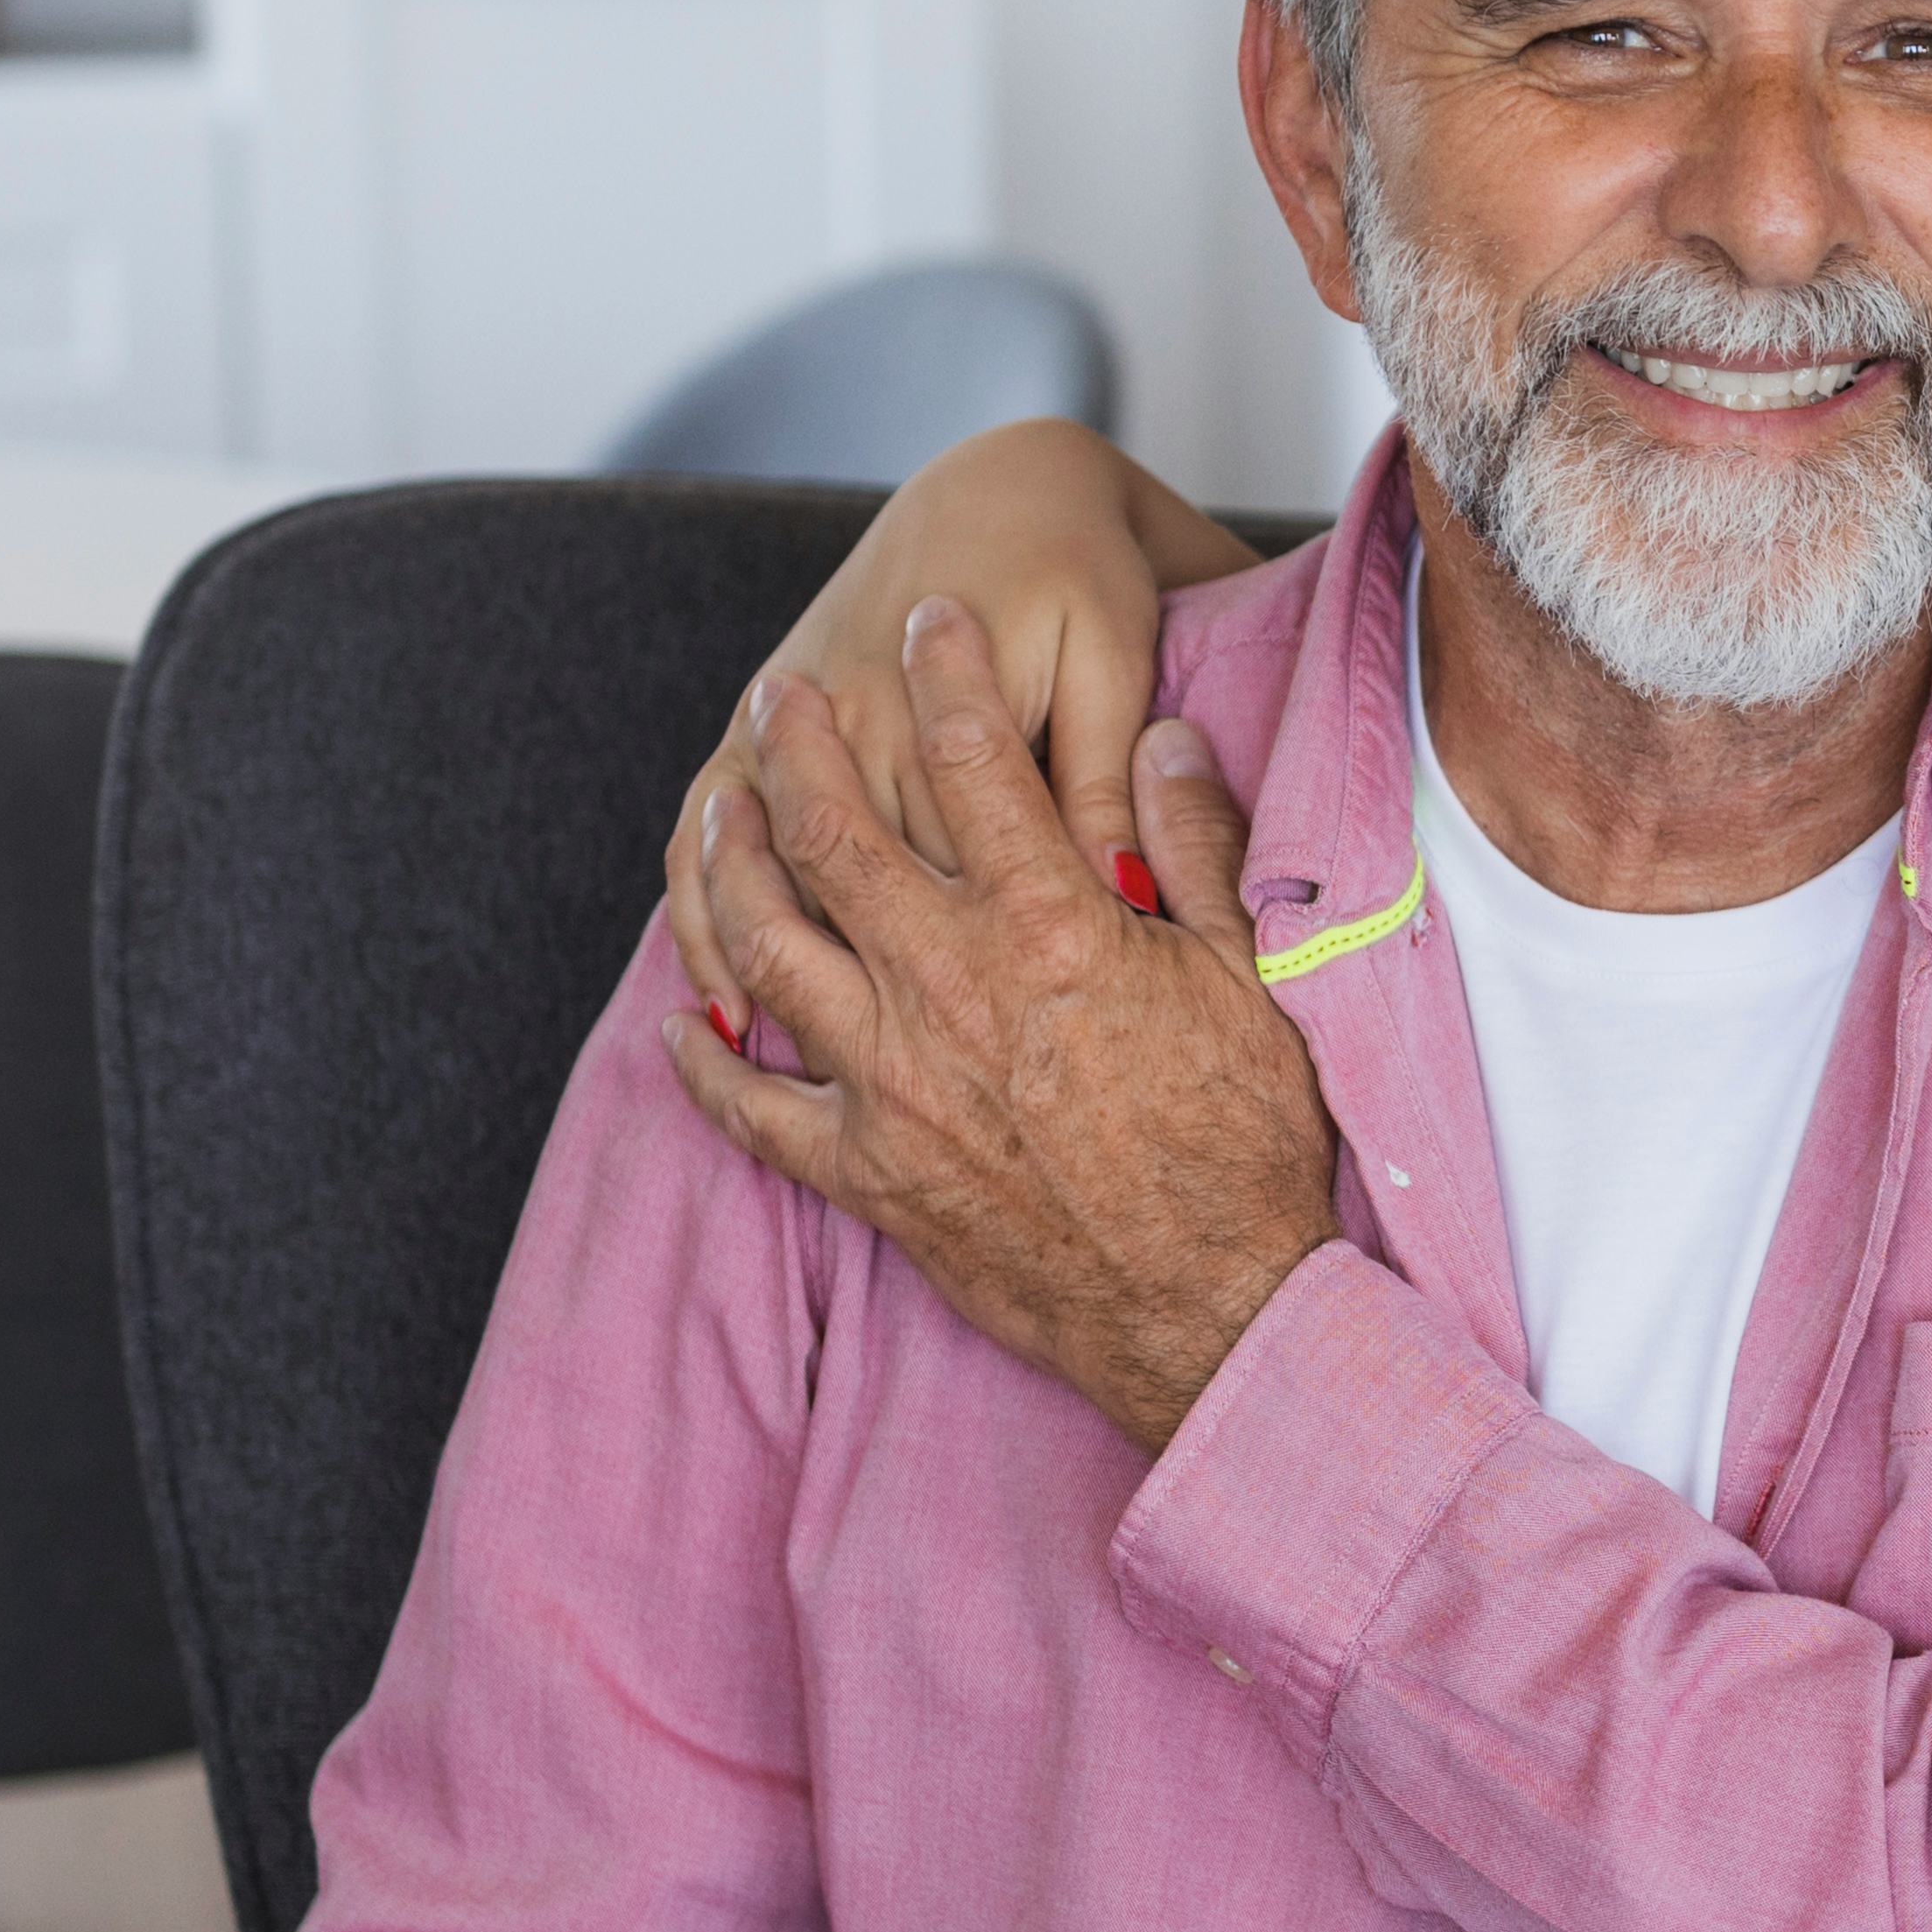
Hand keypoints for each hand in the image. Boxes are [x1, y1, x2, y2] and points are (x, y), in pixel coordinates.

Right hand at [661, 420, 1205, 1031]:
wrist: (1008, 473)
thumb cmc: (1079, 572)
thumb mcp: (1116, 665)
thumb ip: (1113, 782)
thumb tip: (1121, 894)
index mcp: (950, 711)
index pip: (950, 869)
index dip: (971, 975)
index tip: (999, 1078)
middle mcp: (857, 720)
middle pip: (848, 884)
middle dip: (859, 997)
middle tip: (896, 1102)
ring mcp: (799, 719)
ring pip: (759, 864)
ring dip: (755, 967)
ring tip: (769, 1064)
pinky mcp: (770, 717)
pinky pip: (698, 824)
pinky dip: (693, 911)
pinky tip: (707, 1003)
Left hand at [672, 600, 1338, 1451]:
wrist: (1215, 1308)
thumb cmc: (1245, 1146)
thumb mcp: (1245, 975)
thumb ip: (1195, 845)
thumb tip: (1168, 735)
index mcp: (1049, 927)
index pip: (975, 759)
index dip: (944, 675)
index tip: (928, 623)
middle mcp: (949, 990)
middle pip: (834, 834)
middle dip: (794, 746)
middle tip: (775, 692)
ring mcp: (893, 1085)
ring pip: (769, 947)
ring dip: (733, 868)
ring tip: (723, 814)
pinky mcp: (869, 1174)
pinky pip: (755, 1110)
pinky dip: (709, 1064)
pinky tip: (685, 1024)